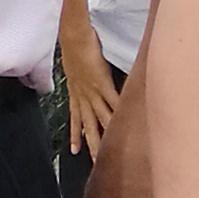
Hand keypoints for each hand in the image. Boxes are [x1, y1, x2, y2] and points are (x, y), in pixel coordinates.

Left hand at [65, 46, 119, 160]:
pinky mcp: (102, 83)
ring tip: (110, 154)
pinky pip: (112, 102)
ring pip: (101, 120)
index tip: (76, 151)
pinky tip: (126, 125)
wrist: (73, 33)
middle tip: (95, 164)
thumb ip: (81, 69)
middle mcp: (83, 96)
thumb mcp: (75, 61)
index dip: (76, 135)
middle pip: (90, 126)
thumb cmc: (75, 43)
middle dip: (93, 146)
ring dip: (105, 137)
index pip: (76, 119)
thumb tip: (84, 71)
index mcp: (76, 92)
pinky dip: (119, 114)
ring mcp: (93, 91)